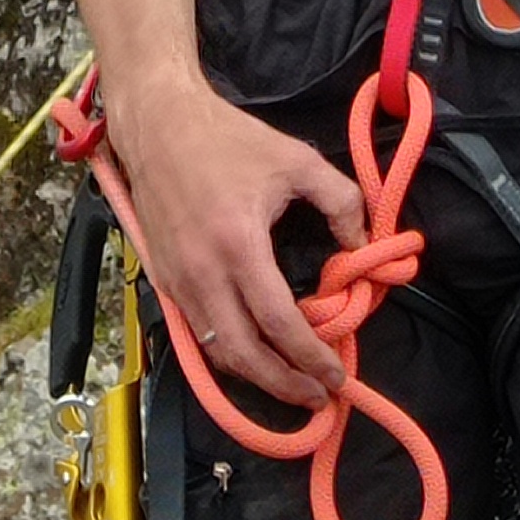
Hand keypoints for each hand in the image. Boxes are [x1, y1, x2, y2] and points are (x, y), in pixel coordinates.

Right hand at [110, 72, 365, 407]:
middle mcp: (203, 273)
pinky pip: (198, 332)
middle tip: (317, 396)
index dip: (310, 357)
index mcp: (238, 245)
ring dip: (255, 377)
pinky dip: (227, 353)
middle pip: (244, 355)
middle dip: (284, 386)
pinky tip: (252, 353)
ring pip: (217, 352)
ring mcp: (177, 280)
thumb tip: (359, 243)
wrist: (159, 123)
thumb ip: (340, 198)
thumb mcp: (295, 158)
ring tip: (289, 383)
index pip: (279, 323)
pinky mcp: (164, 278)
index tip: (337, 375)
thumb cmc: (228, 138)